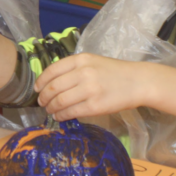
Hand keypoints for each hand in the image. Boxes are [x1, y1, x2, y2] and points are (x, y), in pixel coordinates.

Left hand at [35, 53, 149, 120]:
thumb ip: (74, 68)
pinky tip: (60, 116)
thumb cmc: (114, 72)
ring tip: (50, 110)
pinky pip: (71, 112)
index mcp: (81, 59)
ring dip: (51, 107)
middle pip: (53, 87)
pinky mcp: (95, 106)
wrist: (138, 82)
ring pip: (60, 101)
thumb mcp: (93, 61)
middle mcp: (83, 73)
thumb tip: (52, 83)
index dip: (41, 81)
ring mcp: (89, 90)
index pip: (52, 70)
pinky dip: (61, 115)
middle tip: (42, 102)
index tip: (37, 89)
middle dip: (44, 97)